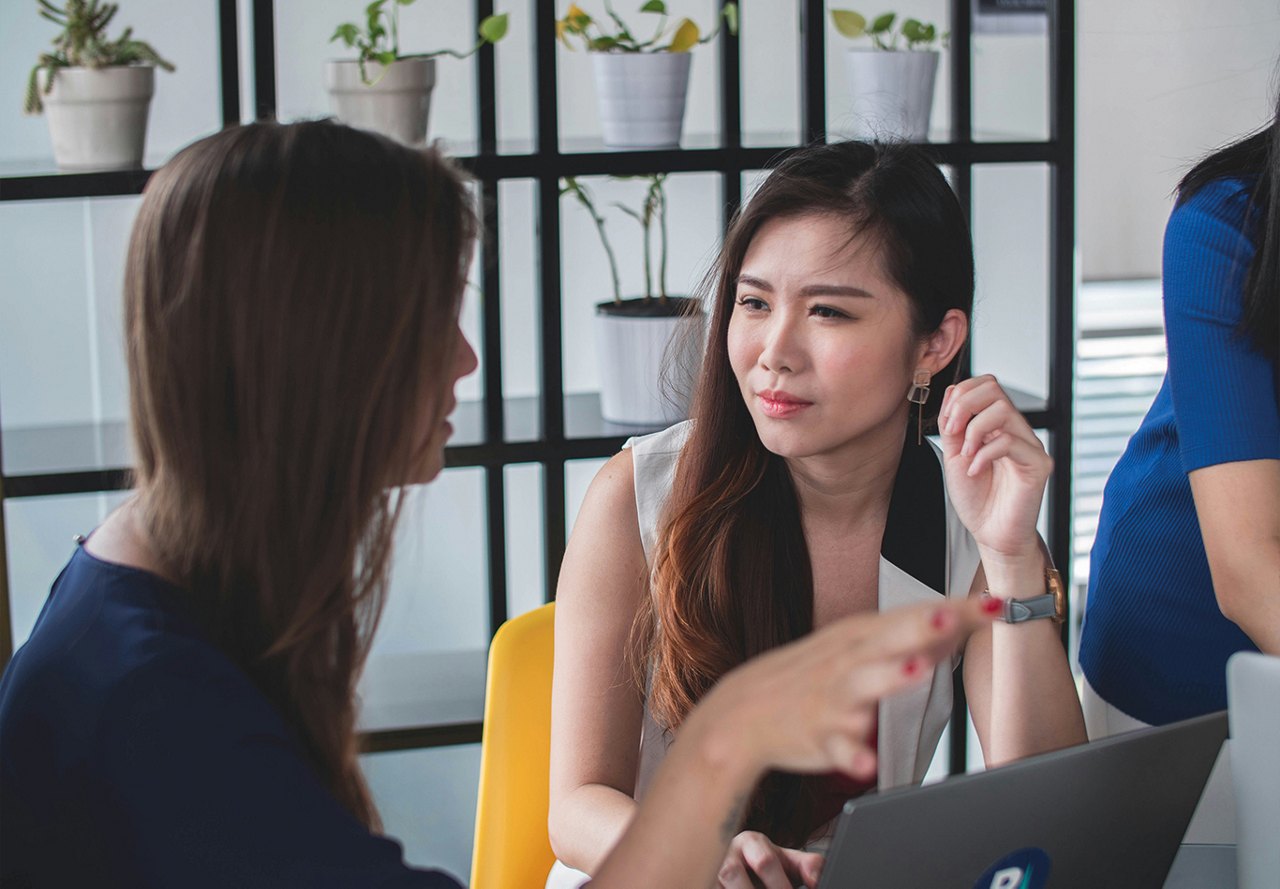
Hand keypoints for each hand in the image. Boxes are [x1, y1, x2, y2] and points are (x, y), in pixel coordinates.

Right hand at [688, 597, 998, 783]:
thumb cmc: (809, 676)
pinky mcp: (818, 735)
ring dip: (889, 676)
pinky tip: (866, 764)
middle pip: (889, 638)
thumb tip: (962, 621)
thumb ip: (910, 638)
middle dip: (920, 626)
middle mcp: (848, 659)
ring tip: (917, 670)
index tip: (998, 603)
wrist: (743, 712)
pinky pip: (837, 748)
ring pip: (863, 685)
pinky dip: (851, 756)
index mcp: (861, 636)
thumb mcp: (856, 647)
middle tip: (954, 615)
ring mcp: (832, 697)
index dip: (958, 610)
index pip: (915, 616)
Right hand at [717, 831, 822, 888]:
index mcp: (751, 842)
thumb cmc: (768, 865)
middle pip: (732, 873)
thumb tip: (817, 881)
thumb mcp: (789, 861)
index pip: (764, 862)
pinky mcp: (704, 880)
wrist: (743, 866)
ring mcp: (711, 869)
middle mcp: (727, 852)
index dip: (779, 885)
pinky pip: (708, 886)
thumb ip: (809, 866)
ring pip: (717, 884)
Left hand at [937, 375, 1051, 560]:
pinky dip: (984, 454)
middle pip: (995, 388)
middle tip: (953, 432)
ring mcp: (1030, 445)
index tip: (947, 423)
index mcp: (997, 425)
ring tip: (965, 455)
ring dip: (974, 430)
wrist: (991, 534)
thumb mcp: (954, 455)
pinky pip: (1010, 442)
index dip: (961, 395)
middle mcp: (1016, 429)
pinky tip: (974, 471)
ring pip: (1003, 410)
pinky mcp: (1039, 465)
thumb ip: (954, 425)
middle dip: (964, 405)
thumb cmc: (976, 498)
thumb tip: (953, 392)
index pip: (985, 385)